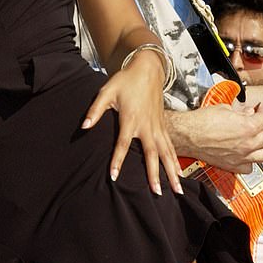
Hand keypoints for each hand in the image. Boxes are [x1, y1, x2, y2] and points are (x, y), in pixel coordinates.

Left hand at [81, 55, 183, 195]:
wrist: (147, 69)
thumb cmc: (125, 81)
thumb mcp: (106, 91)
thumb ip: (95, 110)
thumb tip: (84, 126)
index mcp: (131, 118)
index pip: (123, 144)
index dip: (117, 160)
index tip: (113, 176)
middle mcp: (147, 126)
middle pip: (151, 154)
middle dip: (154, 174)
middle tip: (157, 193)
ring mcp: (157, 126)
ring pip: (166, 153)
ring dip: (171, 172)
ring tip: (176, 190)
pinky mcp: (162, 126)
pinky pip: (171, 147)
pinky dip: (175, 161)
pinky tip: (179, 174)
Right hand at [168, 103, 262, 172]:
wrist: (187, 135)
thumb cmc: (201, 122)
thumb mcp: (223, 109)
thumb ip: (240, 112)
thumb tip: (248, 113)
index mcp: (247, 126)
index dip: (261, 113)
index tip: (257, 112)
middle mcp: (247, 143)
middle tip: (256, 126)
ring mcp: (241, 156)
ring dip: (261, 147)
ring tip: (254, 142)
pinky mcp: (233, 166)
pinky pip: (250, 168)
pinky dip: (249, 162)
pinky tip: (243, 154)